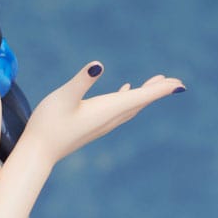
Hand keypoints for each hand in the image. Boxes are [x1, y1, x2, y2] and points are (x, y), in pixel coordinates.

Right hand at [24, 62, 184, 164]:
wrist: (38, 152)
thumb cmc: (48, 124)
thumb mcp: (63, 98)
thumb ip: (81, 81)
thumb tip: (97, 65)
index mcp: (106, 110)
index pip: (140, 98)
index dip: (160, 89)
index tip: (179, 84)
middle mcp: (108, 118)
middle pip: (140, 103)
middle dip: (158, 91)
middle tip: (175, 81)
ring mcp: (101, 124)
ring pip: (131, 107)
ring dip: (145, 95)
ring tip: (158, 82)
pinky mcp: (93, 126)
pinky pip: (119, 111)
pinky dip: (128, 99)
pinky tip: (126, 90)